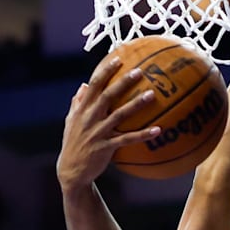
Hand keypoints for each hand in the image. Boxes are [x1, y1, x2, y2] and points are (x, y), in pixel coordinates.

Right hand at [56, 57, 160, 190]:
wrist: (71, 171)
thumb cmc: (73, 144)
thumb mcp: (71, 121)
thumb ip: (77, 103)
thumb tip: (83, 85)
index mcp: (82, 109)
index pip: (94, 85)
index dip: (106, 71)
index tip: (118, 58)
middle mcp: (89, 118)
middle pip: (107, 96)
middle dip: (123, 82)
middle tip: (139, 71)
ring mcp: (98, 133)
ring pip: (119, 115)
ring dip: (136, 104)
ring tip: (152, 95)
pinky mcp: (105, 147)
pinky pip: (127, 139)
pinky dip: (142, 135)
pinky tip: (158, 130)